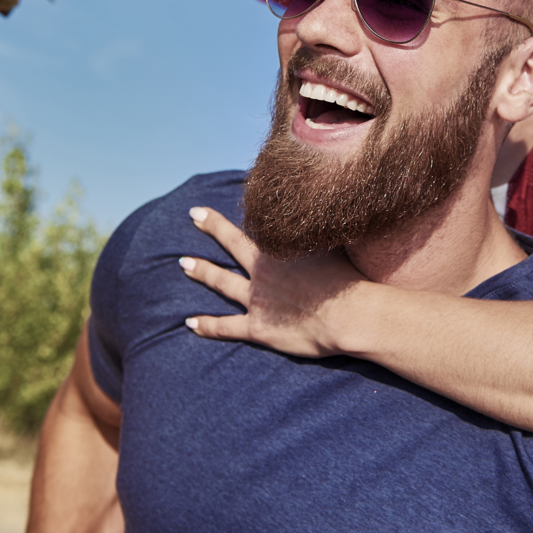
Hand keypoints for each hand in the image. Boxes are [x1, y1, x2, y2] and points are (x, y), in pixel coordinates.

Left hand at [178, 206, 365, 357]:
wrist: (348, 314)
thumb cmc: (347, 278)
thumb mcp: (332, 243)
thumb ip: (318, 229)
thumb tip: (322, 204)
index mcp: (279, 250)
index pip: (252, 226)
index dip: (230, 215)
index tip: (212, 206)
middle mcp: (262, 272)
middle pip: (232, 246)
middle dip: (212, 229)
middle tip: (193, 216)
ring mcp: (257, 300)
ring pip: (222, 282)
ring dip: (202, 272)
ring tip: (184, 263)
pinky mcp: (258, 328)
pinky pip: (226, 326)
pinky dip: (207, 325)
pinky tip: (190, 323)